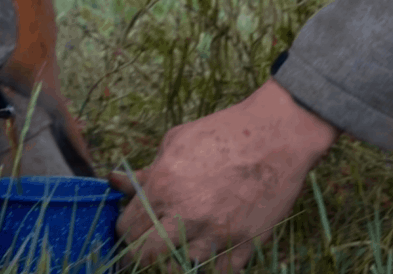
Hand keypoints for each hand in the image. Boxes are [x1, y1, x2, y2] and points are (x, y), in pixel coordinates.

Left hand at [109, 79, 339, 271]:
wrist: (277, 137)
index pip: (126, 229)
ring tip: (178, 247)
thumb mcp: (175, 142)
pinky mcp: (244, 246)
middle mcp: (185, 216)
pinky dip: (212, 265)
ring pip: (179, 269)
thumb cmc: (222, 133)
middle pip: (143, 258)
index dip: (125, 230)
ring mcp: (216, 235)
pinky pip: (218, 273)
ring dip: (174, 261)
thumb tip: (114, 182)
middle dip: (138, 255)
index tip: (131, 229)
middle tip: (144, 249)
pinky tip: (210, 250)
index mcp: (163, 188)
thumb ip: (145, 171)